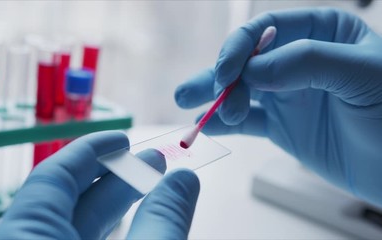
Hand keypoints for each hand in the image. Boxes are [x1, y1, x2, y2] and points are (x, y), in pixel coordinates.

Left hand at [0, 131, 199, 238]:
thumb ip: (164, 219)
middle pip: (64, 201)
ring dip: (114, 208)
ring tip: (154, 189)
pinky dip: (107, 235)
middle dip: (115, 178)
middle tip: (155, 163)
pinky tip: (136, 226)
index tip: (123, 138)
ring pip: (70, 228)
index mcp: (25, 237)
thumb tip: (186, 179)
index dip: (92, 150)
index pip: (53, 176)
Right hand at [175, 7, 381, 207]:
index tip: (226, 74)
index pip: (268, 31)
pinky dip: (225, 123)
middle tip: (193, 93)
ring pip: (242, 91)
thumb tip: (254, 69)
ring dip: (214, 98)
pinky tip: (207, 125)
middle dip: (219, 76)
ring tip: (187, 104)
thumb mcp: (363, 75)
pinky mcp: (283, 127)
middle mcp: (299, 61)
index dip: (239, 48)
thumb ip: (307, 62)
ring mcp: (288, 95)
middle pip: (247, 61)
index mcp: (323, 33)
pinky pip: (248, 122)